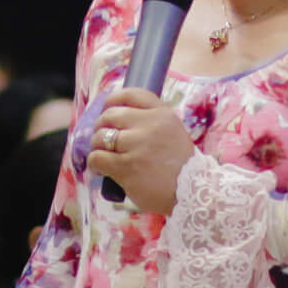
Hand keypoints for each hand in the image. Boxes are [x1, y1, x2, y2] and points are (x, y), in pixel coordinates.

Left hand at [84, 89, 194, 214]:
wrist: (192, 193)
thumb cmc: (180, 166)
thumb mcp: (173, 133)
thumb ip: (152, 122)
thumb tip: (118, 117)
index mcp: (163, 114)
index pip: (131, 94)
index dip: (113, 100)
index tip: (107, 109)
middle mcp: (150, 125)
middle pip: (110, 115)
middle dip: (100, 127)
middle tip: (102, 140)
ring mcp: (137, 145)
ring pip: (100, 136)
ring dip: (96, 147)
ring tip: (103, 157)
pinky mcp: (127, 167)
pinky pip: (97, 157)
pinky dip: (94, 163)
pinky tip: (100, 170)